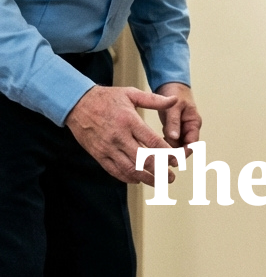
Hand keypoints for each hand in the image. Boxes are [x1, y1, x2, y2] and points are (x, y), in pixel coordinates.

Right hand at [65, 84, 179, 184]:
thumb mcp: (130, 94)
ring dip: (147, 179)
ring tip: (159, 183)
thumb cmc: (106, 98)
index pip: (153, 142)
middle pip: (143, 160)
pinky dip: (128, 178)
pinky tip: (139, 179)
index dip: (167, 154)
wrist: (76, 103)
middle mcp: (119, 136)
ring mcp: (108, 148)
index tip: (177, 161)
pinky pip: (115, 171)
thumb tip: (174, 101)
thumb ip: (154, 100)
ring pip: (130, 169)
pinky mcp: (99, 155)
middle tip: (171, 177)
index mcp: (129, 121)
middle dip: (160, 171)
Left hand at [156, 82, 201, 152]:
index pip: (192, 143)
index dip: (184, 153)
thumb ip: (174, 122)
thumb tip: (174, 137)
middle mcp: (189, 128)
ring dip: (169, 152)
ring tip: (158, 158)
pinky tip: (155, 148)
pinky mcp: (173, 128)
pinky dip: (164, 145)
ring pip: (177, 146)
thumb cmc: (175, 92)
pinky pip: (170, 141)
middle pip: (185, 147)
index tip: (175, 159)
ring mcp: (181, 129)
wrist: (171, 83)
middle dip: (176, 155)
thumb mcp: (174, 106)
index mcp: (193, 123)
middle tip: (163, 163)